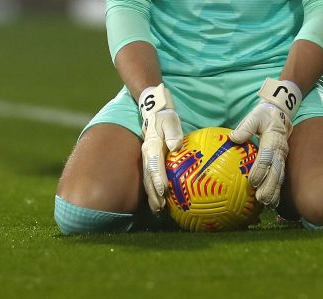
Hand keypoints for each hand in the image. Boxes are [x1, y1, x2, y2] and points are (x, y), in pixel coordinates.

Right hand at [138, 83, 183, 212]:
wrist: (154, 113)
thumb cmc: (165, 117)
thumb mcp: (170, 120)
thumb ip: (172, 131)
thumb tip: (176, 145)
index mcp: (152, 146)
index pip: (154, 164)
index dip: (158, 178)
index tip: (162, 190)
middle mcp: (147, 156)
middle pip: (149, 177)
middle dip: (153, 193)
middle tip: (160, 207)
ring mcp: (147, 160)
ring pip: (148, 181)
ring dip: (152, 196)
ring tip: (159, 210)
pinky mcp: (151, 163)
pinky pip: (152, 179)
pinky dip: (154, 192)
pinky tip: (161, 203)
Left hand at [229, 78, 302, 207]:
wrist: (280, 114)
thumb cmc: (264, 116)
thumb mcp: (255, 116)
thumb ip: (246, 126)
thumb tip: (233, 137)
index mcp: (273, 139)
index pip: (267, 156)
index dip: (261, 169)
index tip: (252, 181)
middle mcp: (280, 150)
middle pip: (276, 170)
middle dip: (270, 186)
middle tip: (261, 199)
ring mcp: (282, 157)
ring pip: (280, 176)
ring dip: (274, 191)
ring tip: (268, 204)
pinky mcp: (281, 162)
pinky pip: (280, 177)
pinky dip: (277, 190)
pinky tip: (273, 203)